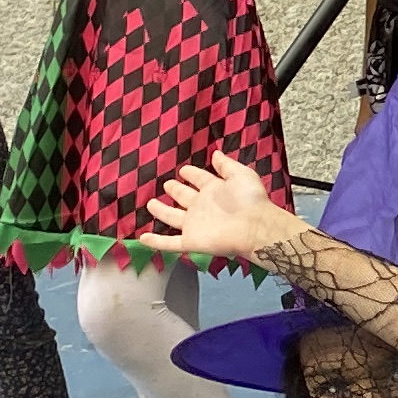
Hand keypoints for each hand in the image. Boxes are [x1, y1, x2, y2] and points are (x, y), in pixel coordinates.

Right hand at [147, 152, 301, 262]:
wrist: (254, 227)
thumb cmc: (250, 200)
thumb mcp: (241, 175)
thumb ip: (226, 165)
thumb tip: (215, 154)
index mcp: (214, 190)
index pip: (199, 179)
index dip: (192, 174)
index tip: (184, 170)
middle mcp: (203, 206)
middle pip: (184, 197)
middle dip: (176, 190)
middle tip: (168, 184)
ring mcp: (195, 224)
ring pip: (172, 217)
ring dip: (162, 211)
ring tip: (151, 203)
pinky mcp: (191, 241)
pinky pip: (169, 242)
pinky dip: (156, 241)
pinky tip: (143, 238)